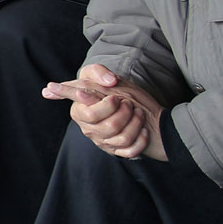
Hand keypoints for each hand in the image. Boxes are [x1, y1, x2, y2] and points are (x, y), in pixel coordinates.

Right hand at [47, 64, 166, 158]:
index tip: (116, 98)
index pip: (90, 115)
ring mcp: (102, 141)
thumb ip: (98, 72)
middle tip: (128, 103)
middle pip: (109, 126)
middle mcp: (88, 128)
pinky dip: (141, 139)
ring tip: (138, 113)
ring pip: (122, 138)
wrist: (133, 104)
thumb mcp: (102, 74)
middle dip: (124, 112)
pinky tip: (143, 129)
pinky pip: (131, 151)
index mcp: (79, 111)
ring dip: (136, 122)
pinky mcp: (116, 151)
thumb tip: (107, 82)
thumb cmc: (114, 89)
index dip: (107, 106)